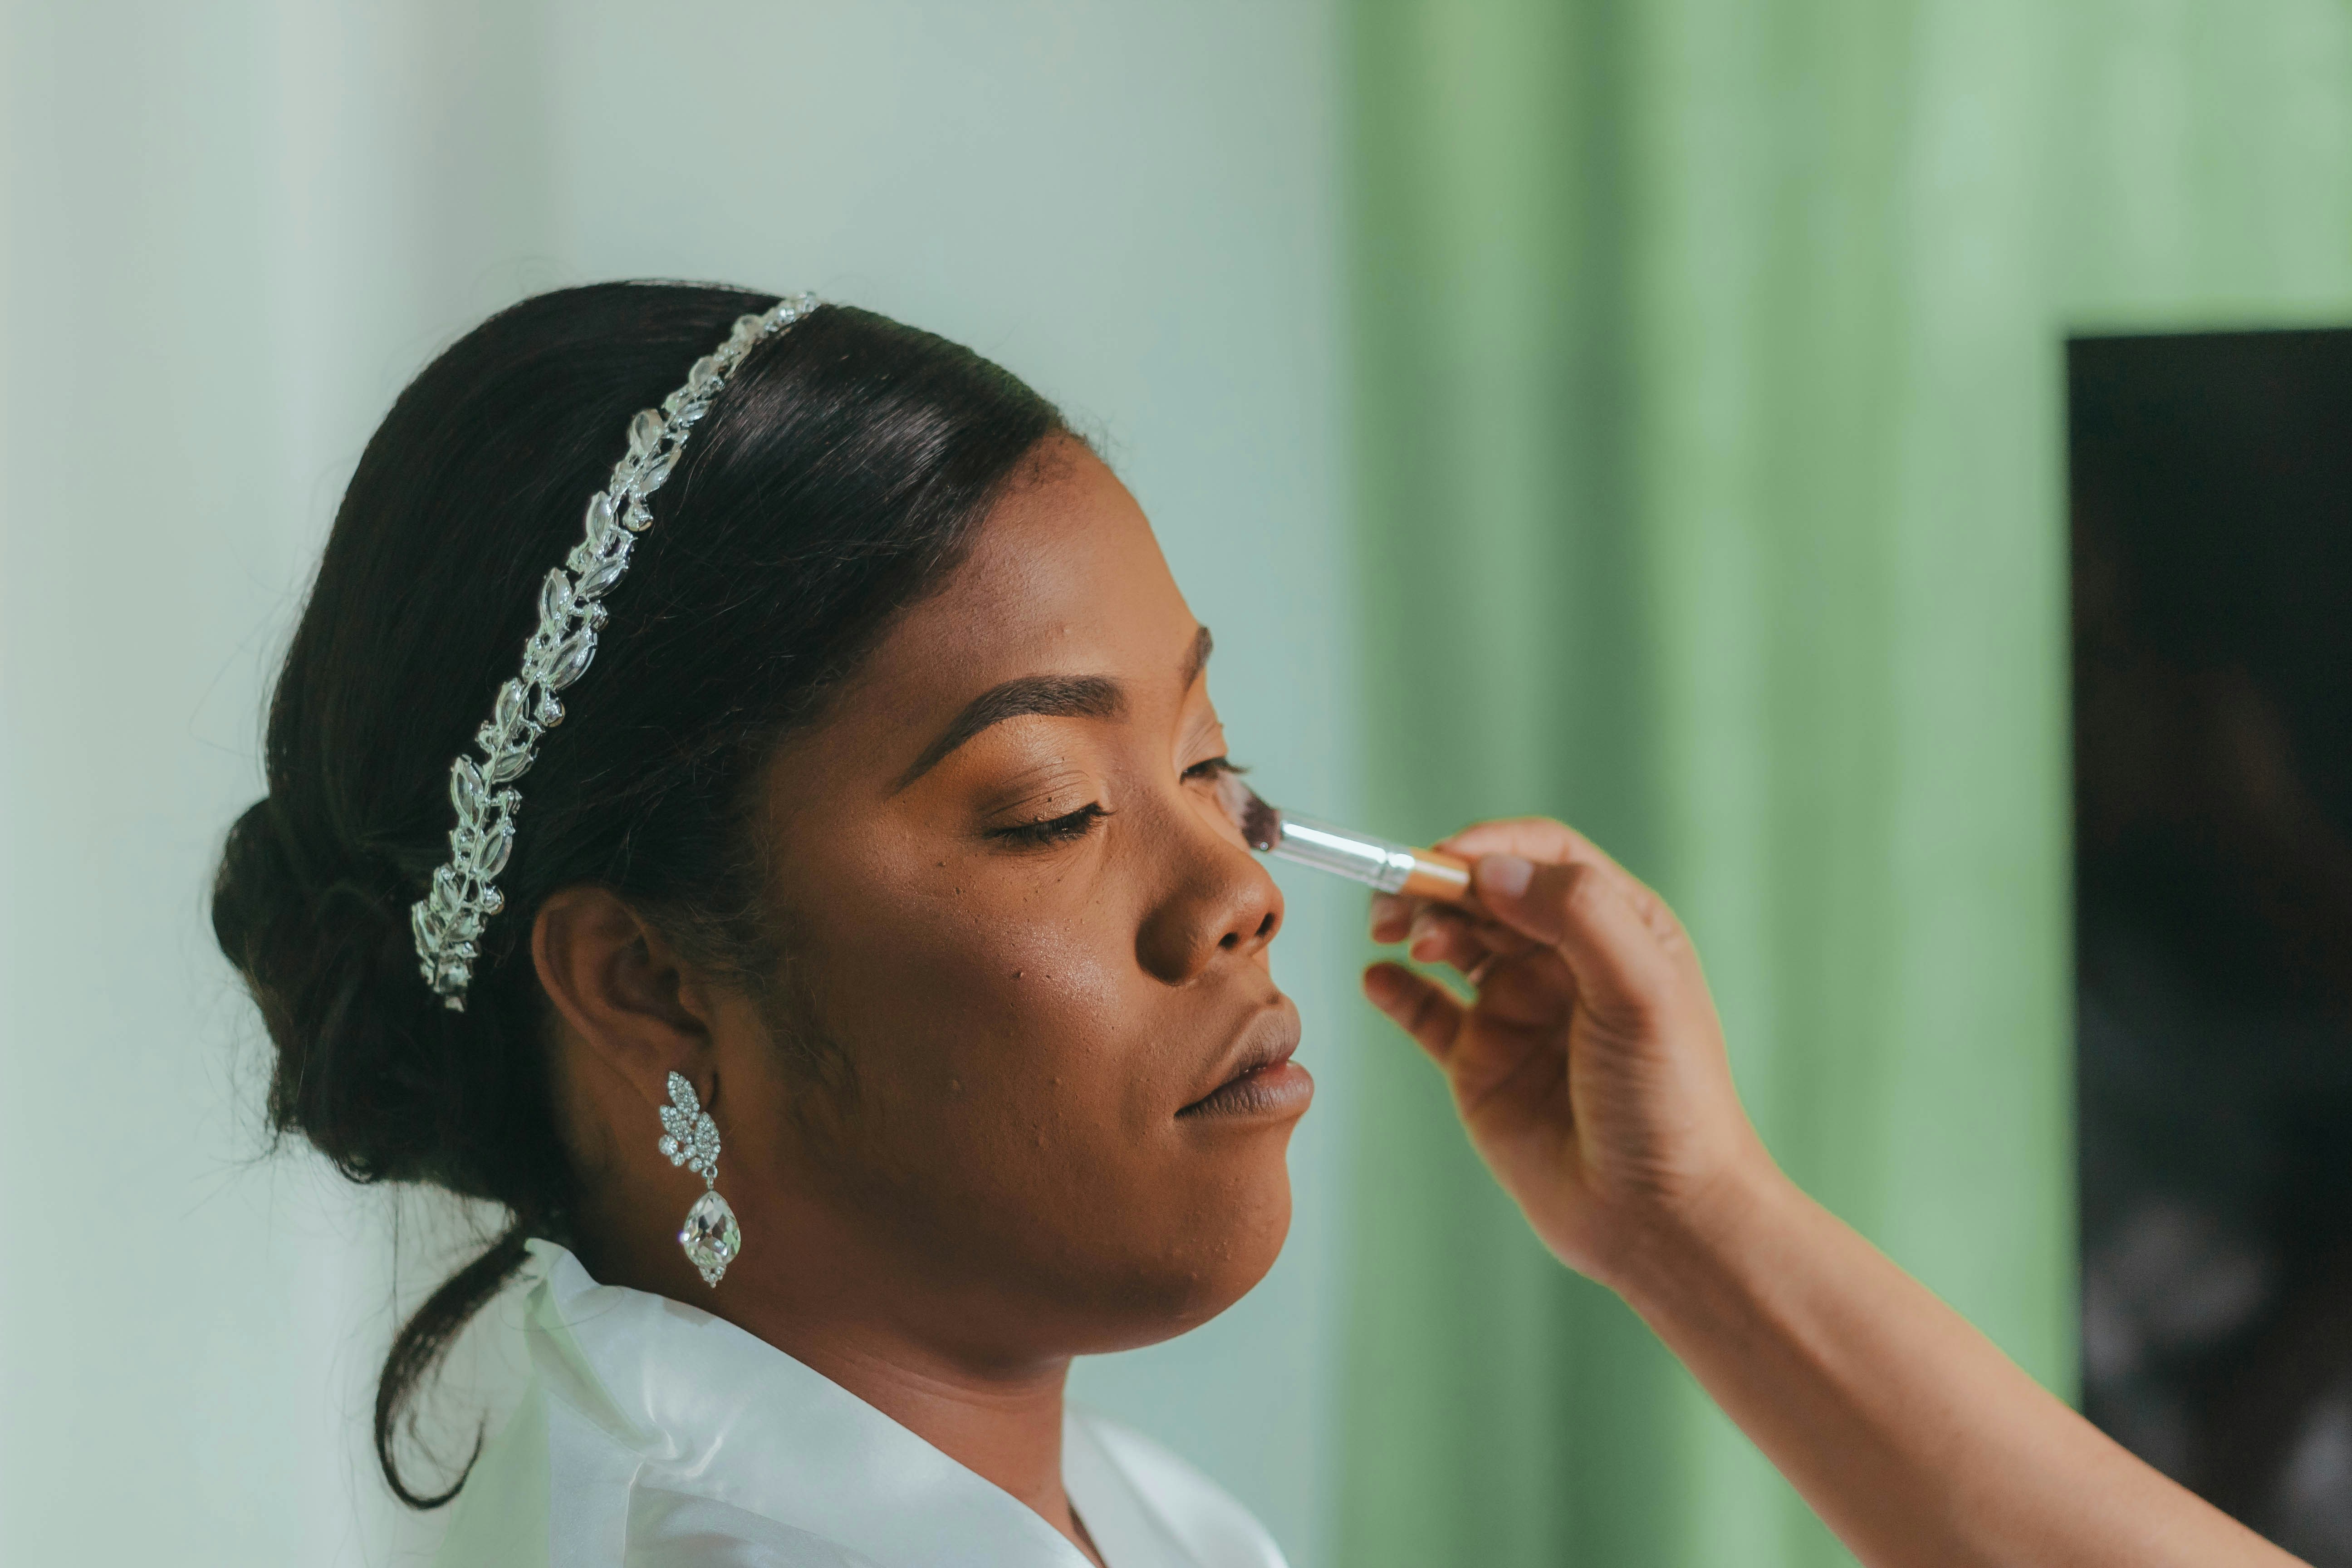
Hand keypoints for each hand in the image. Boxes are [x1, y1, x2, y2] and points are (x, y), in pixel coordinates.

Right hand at [1363, 817, 1773, 1287]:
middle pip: (1487, 892)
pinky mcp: (1481, 1065)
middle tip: (1398, 903)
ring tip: (1391, 934)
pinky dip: (1395, 990)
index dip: (1488, 847)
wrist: (1659, 1218)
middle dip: (1438, 886)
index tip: (1442, 861)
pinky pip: (1425, 1013)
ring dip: (1415, 924)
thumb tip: (1492, 868)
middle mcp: (1565, 961)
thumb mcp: (1640, 989)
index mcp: (1619, 927)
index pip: (1543, 856)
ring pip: (1452, 941)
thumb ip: (1575, 913)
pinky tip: (1377, 979)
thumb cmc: (1670, 1100)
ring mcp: (1519, 1012)